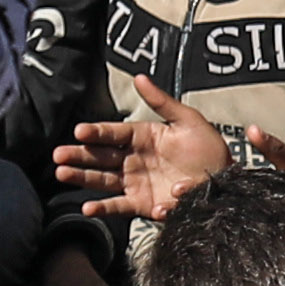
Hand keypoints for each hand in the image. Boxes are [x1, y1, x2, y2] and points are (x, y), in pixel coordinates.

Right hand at [53, 78, 236, 224]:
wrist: (225, 183)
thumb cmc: (209, 149)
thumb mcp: (188, 120)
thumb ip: (162, 101)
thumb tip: (139, 77)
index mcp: (142, 136)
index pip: (113, 133)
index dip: (96, 133)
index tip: (79, 131)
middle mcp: (134, 159)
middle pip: (100, 156)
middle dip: (78, 155)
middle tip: (58, 155)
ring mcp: (136, 182)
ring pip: (102, 179)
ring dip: (82, 177)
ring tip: (62, 174)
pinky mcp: (142, 204)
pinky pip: (119, 206)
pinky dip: (104, 208)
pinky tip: (88, 208)